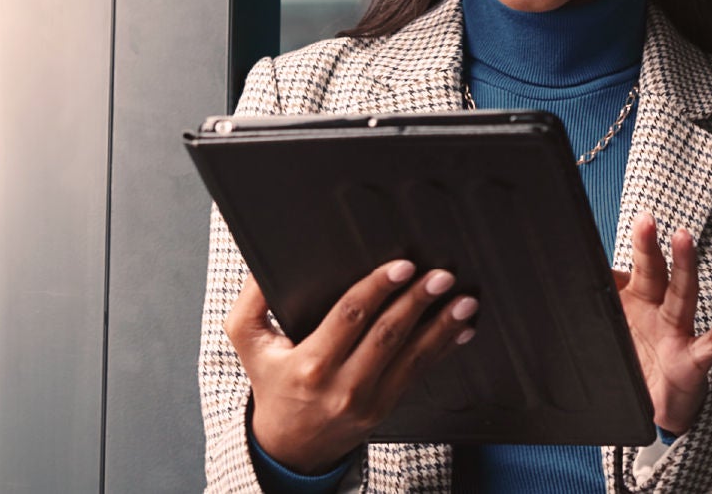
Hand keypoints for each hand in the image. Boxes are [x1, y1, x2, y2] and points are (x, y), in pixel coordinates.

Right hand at [224, 261, 478, 474]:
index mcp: (310, 363)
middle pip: (387, 334)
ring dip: (442, 325)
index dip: (378, 288)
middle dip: (418, 301)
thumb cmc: (272, 384)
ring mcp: (369, 399)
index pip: (349, 317)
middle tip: (441, 275)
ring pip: (411, 355)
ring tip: (463, 300)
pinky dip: (443, 349)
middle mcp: (343, 384)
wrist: (289, 446)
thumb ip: (252, 301)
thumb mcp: (248, 342)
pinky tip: (461, 329)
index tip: (401, 266)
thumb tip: (263, 266)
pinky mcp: (387, 406)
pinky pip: (419, 373)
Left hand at [613, 212, 711, 435]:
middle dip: (649, 246)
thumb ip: (601, 304)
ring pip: (682, 295)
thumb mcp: (614, 331)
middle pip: (655, 273)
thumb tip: (575, 278)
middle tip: (645, 219)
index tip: (612, 232)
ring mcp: (678, 333)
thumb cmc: (638, 361)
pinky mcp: (693, 361)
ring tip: (683, 239)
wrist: (660, 407)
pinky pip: (711, 344)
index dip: (620, 255)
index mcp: (637, 301)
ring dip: (684, 266)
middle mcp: (659, 310)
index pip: (630, 269)